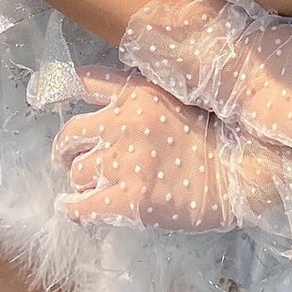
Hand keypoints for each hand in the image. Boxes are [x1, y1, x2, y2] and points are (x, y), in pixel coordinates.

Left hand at [52, 67, 291, 264]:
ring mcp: (124, 161)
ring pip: (77, 172)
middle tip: (73, 161)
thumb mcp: (179, 99)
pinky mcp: (128, 199)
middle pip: (70, 134)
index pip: (83, 82)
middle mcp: (124, 121)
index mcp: (138, 92)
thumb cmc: (216, 139)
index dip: (59, 91)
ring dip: (82, 181)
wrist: (242, 174)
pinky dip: (72, 209)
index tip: (49, 100)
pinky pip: (80, 206)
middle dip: (66, 151)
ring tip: (94, 189)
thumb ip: (144, 98)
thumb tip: (112, 107)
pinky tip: (74, 209)